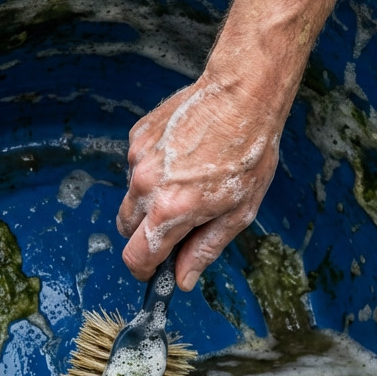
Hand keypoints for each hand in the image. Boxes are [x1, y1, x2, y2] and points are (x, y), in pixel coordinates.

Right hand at [116, 75, 283, 289]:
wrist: (242, 96)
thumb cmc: (249, 152)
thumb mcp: (238, 212)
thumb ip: (205, 249)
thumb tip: (182, 279)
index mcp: (171, 210)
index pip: (136, 257)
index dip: (145, 271)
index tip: (155, 271)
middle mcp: (146, 185)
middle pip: (127, 229)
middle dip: (147, 234)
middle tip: (180, 224)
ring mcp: (138, 158)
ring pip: (132, 196)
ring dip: (151, 199)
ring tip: (188, 181)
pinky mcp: (138, 136)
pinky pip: (137, 166)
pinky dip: (154, 170)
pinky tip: (182, 156)